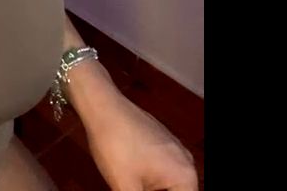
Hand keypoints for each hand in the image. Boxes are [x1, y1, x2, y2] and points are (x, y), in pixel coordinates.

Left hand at [84, 92, 198, 190]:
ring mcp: (173, 149)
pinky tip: (130, 180)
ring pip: (167, 184)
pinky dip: (148, 181)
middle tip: (130, 188)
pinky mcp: (159, 141)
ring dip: (150, 190)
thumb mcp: (125, 187)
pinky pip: (160, 170)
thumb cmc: (115, 146)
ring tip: (128, 185)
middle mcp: (185, 162)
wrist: (100, 104)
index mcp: (185, 176)